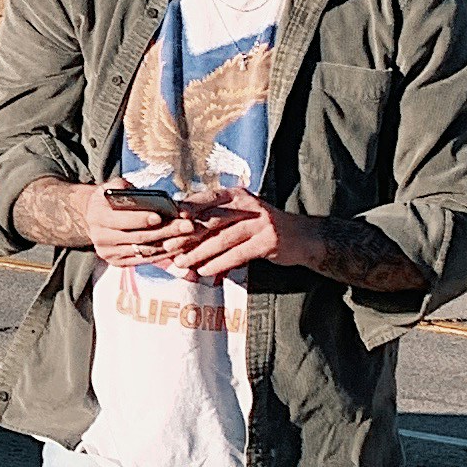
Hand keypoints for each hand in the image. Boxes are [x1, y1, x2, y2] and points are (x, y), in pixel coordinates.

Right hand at [14, 177, 180, 267]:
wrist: (93, 217)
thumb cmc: (111, 199)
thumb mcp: (115, 187)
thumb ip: (129, 190)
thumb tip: (154, 198)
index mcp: (98, 217)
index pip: (121, 220)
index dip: (141, 219)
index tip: (160, 216)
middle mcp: (101, 239)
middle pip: (137, 237)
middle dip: (165, 231)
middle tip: (187, 225)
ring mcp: (109, 254)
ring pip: (144, 250)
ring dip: (169, 244)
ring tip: (188, 235)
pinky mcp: (118, 263)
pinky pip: (144, 260)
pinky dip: (163, 254)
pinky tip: (178, 246)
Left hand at [167, 186, 296, 281]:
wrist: (301, 237)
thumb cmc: (261, 227)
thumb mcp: (240, 215)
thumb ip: (216, 218)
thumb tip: (180, 227)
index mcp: (236, 195)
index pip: (205, 199)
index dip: (184, 209)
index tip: (165, 220)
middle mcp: (247, 204)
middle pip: (211, 219)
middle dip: (187, 234)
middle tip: (167, 246)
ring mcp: (259, 222)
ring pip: (222, 238)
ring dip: (199, 252)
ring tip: (182, 263)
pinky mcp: (268, 240)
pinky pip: (238, 253)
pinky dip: (219, 263)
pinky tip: (205, 272)